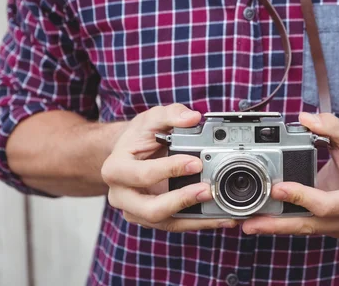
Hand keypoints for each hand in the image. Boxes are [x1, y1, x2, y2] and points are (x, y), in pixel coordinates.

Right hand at [101, 104, 237, 231]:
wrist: (131, 153)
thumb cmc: (140, 136)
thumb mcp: (152, 118)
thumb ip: (172, 114)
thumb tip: (193, 117)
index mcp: (116, 169)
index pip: (142, 175)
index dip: (170, 170)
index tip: (196, 162)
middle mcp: (121, 195)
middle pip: (150, 209)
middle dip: (182, 201)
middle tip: (207, 190)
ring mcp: (136, 211)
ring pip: (166, 223)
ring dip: (196, 219)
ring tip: (222, 212)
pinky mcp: (153, 219)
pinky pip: (177, 225)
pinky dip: (200, 223)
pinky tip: (221, 218)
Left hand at [242, 113, 338, 237]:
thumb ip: (329, 125)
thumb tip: (305, 120)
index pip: (327, 204)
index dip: (301, 198)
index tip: (278, 188)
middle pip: (310, 224)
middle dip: (278, 224)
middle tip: (250, 223)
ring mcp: (338, 224)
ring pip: (304, 228)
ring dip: (275, 226)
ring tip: (248, 224)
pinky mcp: (326, 224)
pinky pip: (302, 224)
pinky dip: (281, 223)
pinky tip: (260, 220)